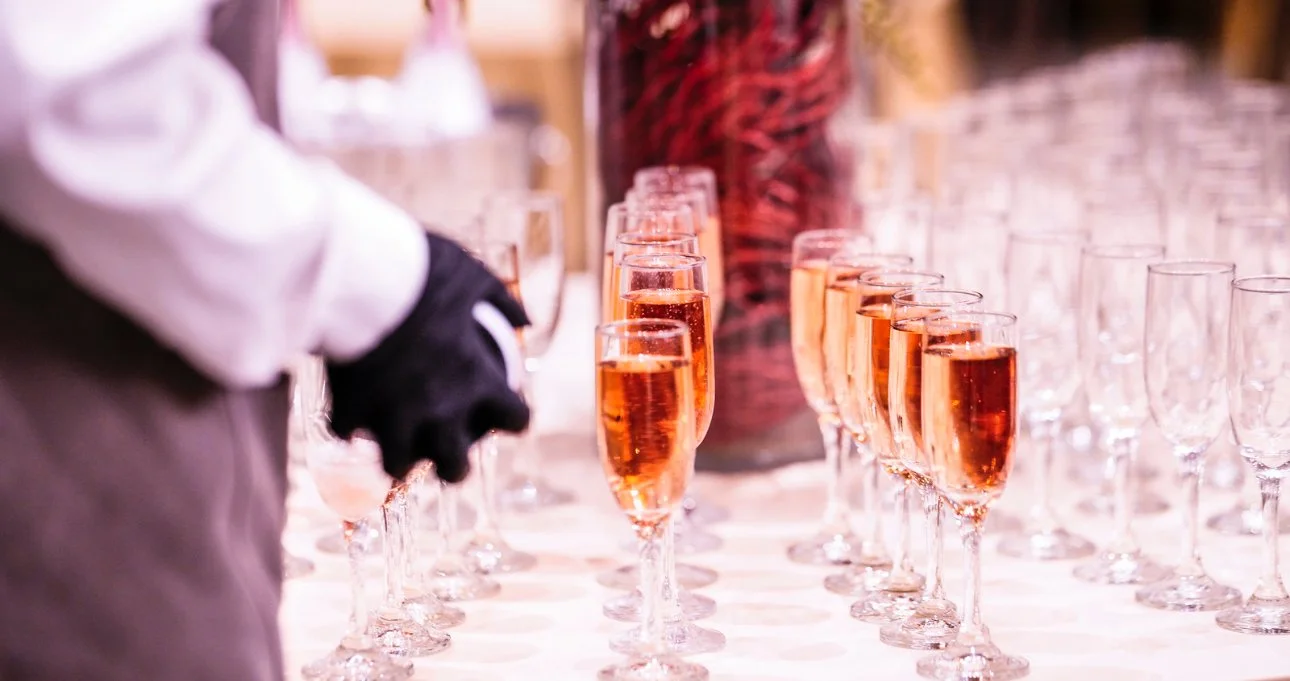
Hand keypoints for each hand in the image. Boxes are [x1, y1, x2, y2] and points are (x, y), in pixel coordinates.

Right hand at [324, 232, 529, 481]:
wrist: (356, 272)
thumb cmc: (419, 269)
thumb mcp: (470, 273)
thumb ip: (501, 300)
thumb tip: (525, 321)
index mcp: (476, 380)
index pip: (515, 418)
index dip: (515, 418)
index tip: (508, 414)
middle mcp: (439, 409)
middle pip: (454, 468)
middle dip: (453, 468)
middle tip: (447, 456)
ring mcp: (392, 416)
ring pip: (397, 466)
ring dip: (397, 458)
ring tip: (392, 449)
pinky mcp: (349, 410)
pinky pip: (347, 433)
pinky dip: (349, 428)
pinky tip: (347, 420)